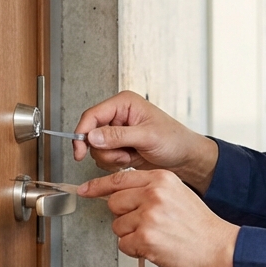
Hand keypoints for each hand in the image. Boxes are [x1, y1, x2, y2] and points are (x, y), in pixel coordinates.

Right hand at [73, 90, 218, 191]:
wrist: (185, 158)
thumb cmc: (175, 140)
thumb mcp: (148, 137)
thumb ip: (119, 136)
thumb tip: (93, 136)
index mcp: (124, 104)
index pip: (92, 115)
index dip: (83, 133)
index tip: (80, 150)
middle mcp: (118, 116)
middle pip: (91, 134)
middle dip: (106, 150)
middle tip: (124, 154)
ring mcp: (117, 132)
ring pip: (96, 149)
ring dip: (112, 158)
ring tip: (131, 155)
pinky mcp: (119, 146)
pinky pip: (104, 158)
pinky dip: (115, 163)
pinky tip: (130, 160)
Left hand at [79, 168, 238, 266]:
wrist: (218, 246)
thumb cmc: (199, 225)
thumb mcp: (178, 194)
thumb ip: (150, 190)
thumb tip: (119, 193)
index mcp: (161, 179)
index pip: (119, 179)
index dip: (98, 186)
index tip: (85, 190)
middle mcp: (154, 194)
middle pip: (114, 203)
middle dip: (124, 217)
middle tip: (146, 224)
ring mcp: (149, 216)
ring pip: (117, 226)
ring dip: (132, 236)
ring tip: (156, 237)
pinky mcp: (146, 238)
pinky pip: (124, 245)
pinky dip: (136, 250)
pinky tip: (155, 247)